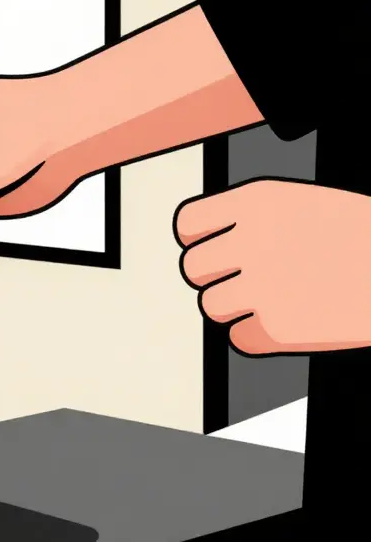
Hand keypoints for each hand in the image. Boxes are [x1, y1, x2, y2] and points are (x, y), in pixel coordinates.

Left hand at [176, 179, 370, 354]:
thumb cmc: (359, 235)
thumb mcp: (300, 204)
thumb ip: (247, 220)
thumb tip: (204, 243)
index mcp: (255, 203)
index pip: (188, 226)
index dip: (198, 240)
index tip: (211, 248)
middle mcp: (253, 243)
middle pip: (194, 268)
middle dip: (217, 275)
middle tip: (248, 277)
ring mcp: (264, 288)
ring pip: (211, 306)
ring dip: (235, 306)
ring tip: (274, 296)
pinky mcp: (279, 330)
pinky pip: (238, 338)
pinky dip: (257, 335)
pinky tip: (287, 318)